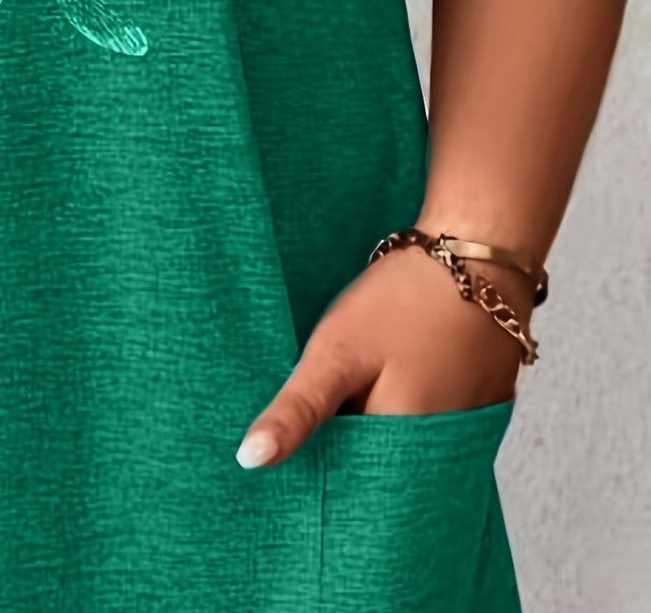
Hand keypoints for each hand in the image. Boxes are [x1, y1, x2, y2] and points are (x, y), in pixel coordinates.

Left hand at [235, 243, 531, 468]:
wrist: (478, 252)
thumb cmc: (406, 300)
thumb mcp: (337, 352)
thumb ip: (299, 410)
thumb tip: (251, 460)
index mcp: (408, 449)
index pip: (354, 484)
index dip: (319, 466)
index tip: (290, 443)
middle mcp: (449, 452)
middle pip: (383, 468)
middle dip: (347, 445)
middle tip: (324, 398)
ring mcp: (473, 427)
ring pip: (408, 443)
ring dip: (378, 424)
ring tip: (357, 381)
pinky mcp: (484, 403)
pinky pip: (436, 422)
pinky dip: (408, 405)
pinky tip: (389, 373)